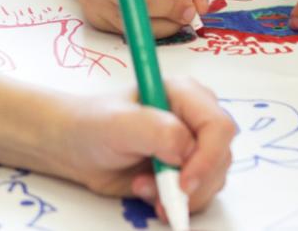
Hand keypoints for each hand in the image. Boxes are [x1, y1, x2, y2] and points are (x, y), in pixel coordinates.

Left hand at [58, 77, 234, 218]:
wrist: (76, 148)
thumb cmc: (93, 125)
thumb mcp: (119, 123)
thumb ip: (156, 130)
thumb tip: (186, 150)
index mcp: (184, 94)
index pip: (218, 127)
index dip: (208, 158)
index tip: (183, 182)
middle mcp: (194, 119)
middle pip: (221, 157)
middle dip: (192, 182)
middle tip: (157, 191)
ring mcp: (192, 147)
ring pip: (213, 180)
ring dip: (180, 195)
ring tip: (142, 188)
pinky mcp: (184, 171)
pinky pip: (199, 195)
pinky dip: (176, 203)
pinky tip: (150, 196)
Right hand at [71, 0, 214, 37]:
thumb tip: (203, 3)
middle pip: (148, 1)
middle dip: (177, 7)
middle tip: (190, 7)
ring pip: (142, 23)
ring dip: (169, 22)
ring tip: (176, 10)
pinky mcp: (97, 20)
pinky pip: (135, 33)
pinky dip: (155, 28)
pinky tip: (158, 15)